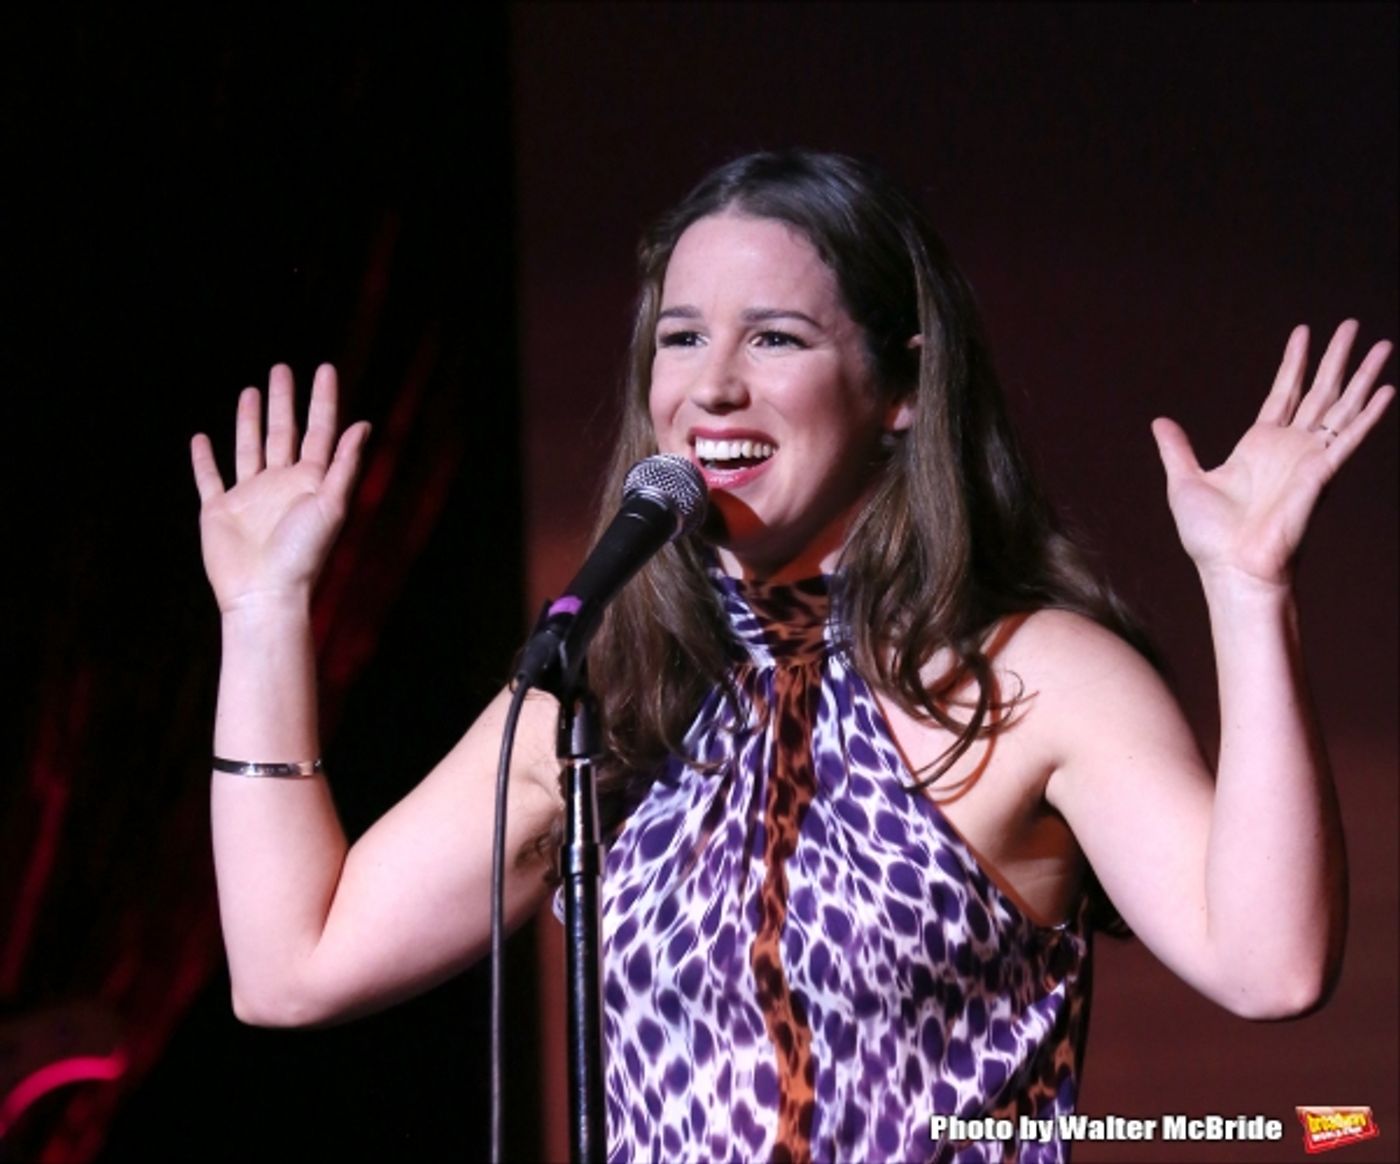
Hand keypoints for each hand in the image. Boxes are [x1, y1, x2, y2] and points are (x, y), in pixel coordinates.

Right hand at [191, 364, 370, 612]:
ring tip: (251, 391)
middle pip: (282, 432)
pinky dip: (204, 459)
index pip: (319, 430)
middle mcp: (280, 484)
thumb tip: (363, 425)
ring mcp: (249, 497)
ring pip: (249, 448)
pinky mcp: (219, 511)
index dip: (322, 400)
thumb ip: (345, 465)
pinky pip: (210, 479)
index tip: (324, 369)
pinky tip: (201, 438)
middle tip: (281, 369)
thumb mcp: (331, 506)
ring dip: (249, 420)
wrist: (265, 594)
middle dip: (283, 401)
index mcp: (310, 482)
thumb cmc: (304, 555)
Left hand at [1151, 321, 1392, 587]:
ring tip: (1382, 344)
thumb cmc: (1210, 537)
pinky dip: (1368, 415)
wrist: (1231, 567)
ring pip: (1342, 406)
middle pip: (1319, 391)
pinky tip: (1386, 390)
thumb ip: (1177, 449)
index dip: (1295, 363)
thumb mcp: (1184, 481)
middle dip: (1335, 358)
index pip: (1283, 392)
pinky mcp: (1322, 473)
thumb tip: (1160, 422)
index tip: (1305, 333)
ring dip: (1362, 376)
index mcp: (1258, 446)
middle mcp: (1289, 448)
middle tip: (1352, 325)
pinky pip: (1350, 438)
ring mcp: (1309, 459)